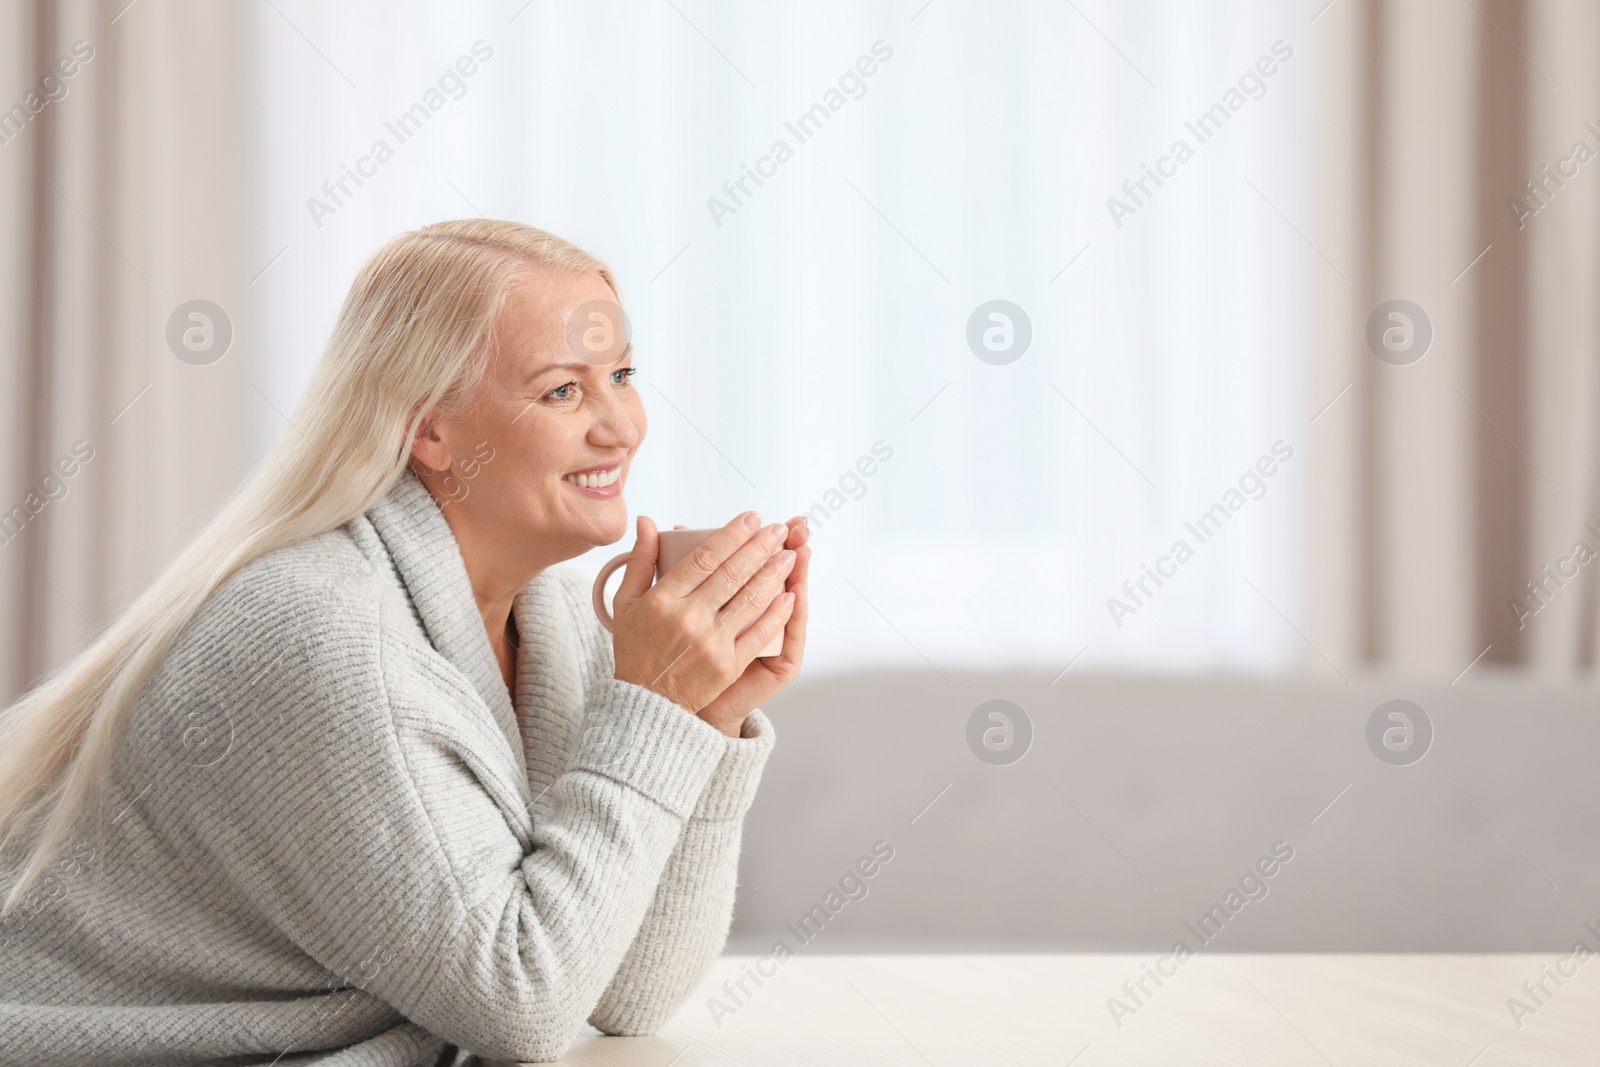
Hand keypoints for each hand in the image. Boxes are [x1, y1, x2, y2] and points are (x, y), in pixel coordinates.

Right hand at [610, 512, 798, 722]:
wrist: (647, 702)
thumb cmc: (636, 648)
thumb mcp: (627, 602)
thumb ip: (641, 560)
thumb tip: (648, 521)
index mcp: (663, 600)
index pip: (703, 558)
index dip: (731, 535)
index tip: (751, 518)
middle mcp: (688, 619)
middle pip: (731, 574)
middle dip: (760, 547)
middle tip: (779, 529)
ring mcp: (711, 643)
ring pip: (749, 600)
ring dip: (773, 574)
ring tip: (790, 554)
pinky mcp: (728, 664)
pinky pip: (758, 633)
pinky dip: (776, 613)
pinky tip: (790, 596)